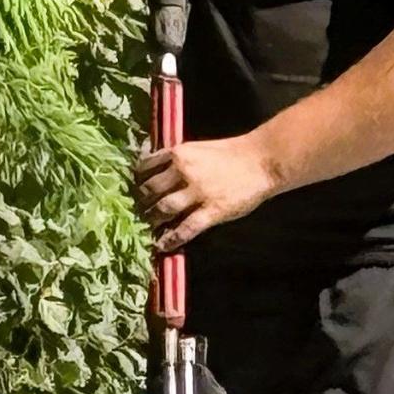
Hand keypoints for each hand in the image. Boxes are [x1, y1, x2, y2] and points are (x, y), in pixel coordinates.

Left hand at [134, 135, 279, 249]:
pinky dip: (171, 239)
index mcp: (179, 153)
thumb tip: (157, 171)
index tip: (133, 190)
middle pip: (150, 190)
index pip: (146, 167)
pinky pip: (186, 228)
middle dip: (141, 203)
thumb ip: (178, 159)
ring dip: (152, 220)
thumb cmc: (232, 154)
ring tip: (148, 228)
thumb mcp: (198, 148)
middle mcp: (184, 171)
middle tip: (136, 213)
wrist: (261, 160)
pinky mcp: (211, 211)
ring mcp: (197, 192)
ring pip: (163, 209)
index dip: (136, 181)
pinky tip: (162, 245)